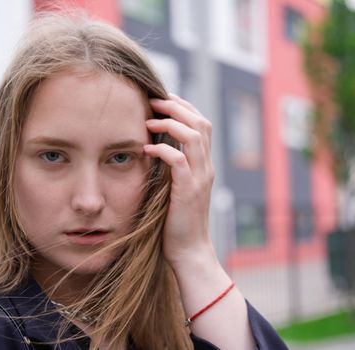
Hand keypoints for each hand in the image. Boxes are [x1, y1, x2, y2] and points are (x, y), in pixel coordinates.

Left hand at [143, 94, 215, 268]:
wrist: (189, 251)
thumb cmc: (177, 221)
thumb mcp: (176, 188)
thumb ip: (172, 168)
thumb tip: (154, 148)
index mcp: (204, 165)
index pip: (201, 124)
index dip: (184, 107)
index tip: (162, 101)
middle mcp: (206, 167)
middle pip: (201, 122)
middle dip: (177, 106)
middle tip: (154, 100)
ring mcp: (200, 179)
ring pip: (194, 136)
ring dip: (171, 123)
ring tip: (149, 120)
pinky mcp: (189, 191)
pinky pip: (179, 160)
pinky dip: (163, 150)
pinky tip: (147, 149)